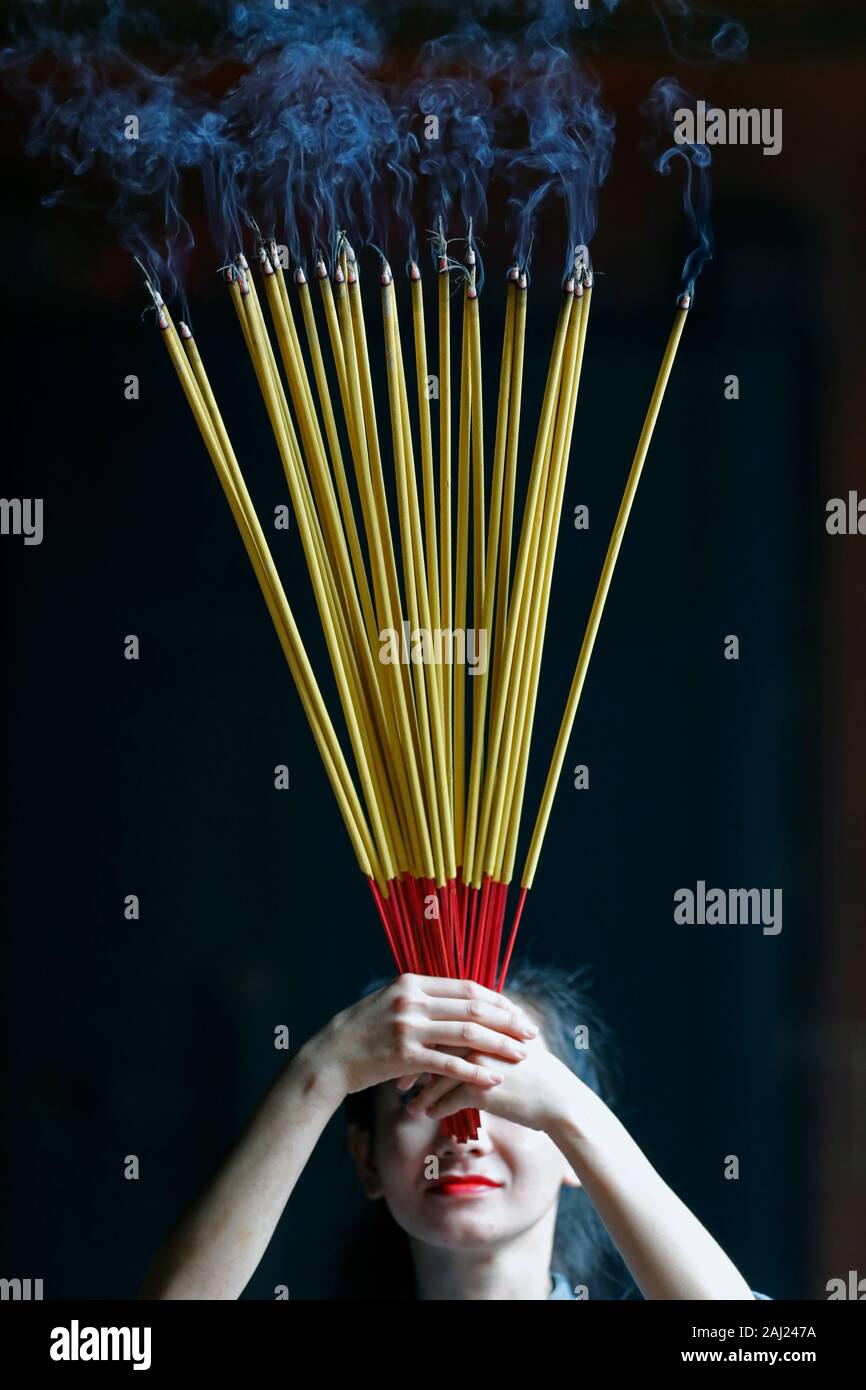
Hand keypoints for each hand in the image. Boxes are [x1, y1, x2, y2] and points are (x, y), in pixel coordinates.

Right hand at [315, 974, 539, 1099]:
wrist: (329, 1057)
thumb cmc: (363, 1033)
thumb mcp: (391, 1004)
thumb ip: (423, 1000)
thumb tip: (457, 1003)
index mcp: (413, 982)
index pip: (467, 987)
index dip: (497, 1000)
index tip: (518, 1012)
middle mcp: (412, 999)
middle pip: (473, 1007)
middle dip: (507, 1020)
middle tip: (531, 1033)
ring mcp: (408, 1026)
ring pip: (467, 1033)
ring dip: (499, 1045)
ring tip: (522, 1055)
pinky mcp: (403, 1054)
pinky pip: (448, 1063)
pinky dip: (474, 1072)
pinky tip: (493, 1079)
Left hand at [405, 1030, 586, 1133]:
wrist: (560, 1101)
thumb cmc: (534, 1073)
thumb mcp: (510, 1043)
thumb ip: (485, 1032)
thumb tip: (455, 1031)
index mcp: (486, 1020)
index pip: (443, 1020)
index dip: (421, 1036)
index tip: (405, 1051)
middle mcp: (482, 1035)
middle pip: (433, 1044)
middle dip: (411, 1063)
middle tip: (397, 1078)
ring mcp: (482, 1061)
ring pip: (437, 1073)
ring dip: (420, 1091)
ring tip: (408, 1105)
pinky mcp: (484, 1088)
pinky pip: (448, 1098)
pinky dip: (435, 1107)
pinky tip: (427, 1115)